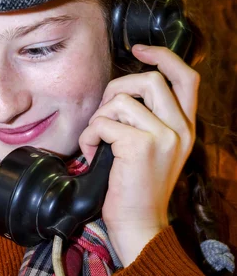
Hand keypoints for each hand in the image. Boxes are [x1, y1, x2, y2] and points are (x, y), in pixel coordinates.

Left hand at [78, 44, 199, 265]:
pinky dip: (89, 135)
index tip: (139, 50)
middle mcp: (180, 128)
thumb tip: (122, 90)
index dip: (163, 56)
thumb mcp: (155, 149)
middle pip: (149, 79)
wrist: (139, 225)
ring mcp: (163, 136)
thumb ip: (149, 118)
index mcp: (186, 126)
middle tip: (104, 112)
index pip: (187, 76)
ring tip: (96, 139)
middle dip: (116, 88)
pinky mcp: (140, 146)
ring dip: (99, 117)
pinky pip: (103, 123)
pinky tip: (90, 152)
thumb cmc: (137, 186)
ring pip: (121, 100)